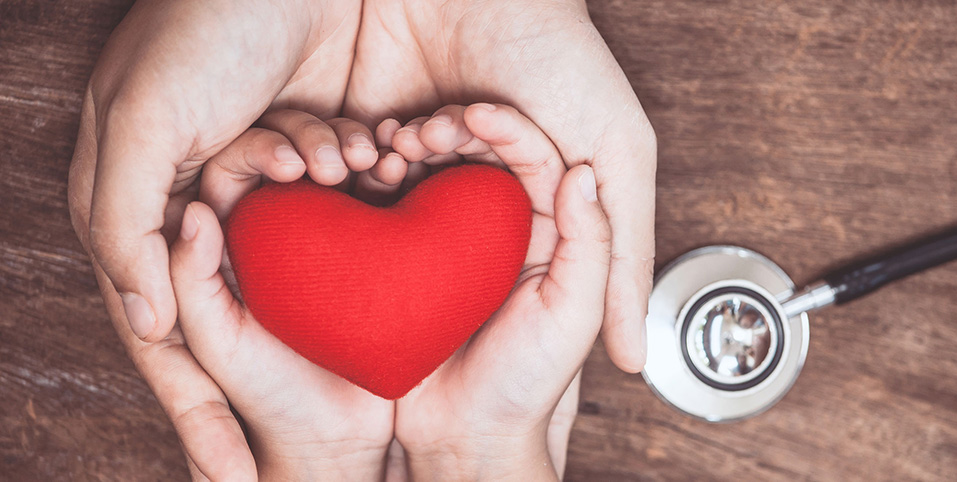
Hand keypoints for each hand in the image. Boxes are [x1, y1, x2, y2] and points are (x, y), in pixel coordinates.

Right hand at [68, 0, 360, 477]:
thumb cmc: (198, 28)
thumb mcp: (144, 122)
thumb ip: (127, 224)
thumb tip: (148, 324)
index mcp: (137, 205)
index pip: (168, 338)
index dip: (200, 412)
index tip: (234, 480)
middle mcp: (193, 201)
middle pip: (237, 310)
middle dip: (284, 327)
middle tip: (339, 407)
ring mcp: (252, 178)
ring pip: (291, 246)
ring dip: (327, 218)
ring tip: (346, 152)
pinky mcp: (305, 145)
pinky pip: (330, 193)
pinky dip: (347, 167)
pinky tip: (363, 145)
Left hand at [343, 0, 656, 372]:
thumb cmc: (563, 56)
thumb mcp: (618, 154)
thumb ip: (624, 255)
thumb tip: (635, 363)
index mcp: (538, 196)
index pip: (517, 265)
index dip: (501, 265)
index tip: (494, 264)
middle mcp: (480, 182)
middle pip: (453, 242)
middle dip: (443, 225)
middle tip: (443, 186)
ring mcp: (426, 154)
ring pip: (404, 210)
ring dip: (405, 187)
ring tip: (411, 149)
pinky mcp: (378, 127)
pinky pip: (361, 170)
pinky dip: (369, 159)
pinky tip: (383, 139)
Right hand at [378, 105, 611, 479]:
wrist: (462, 441)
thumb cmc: (525, 386)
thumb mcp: (571, 315)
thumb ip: (591, 246)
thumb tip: (583, 174)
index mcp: (548, 233)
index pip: (537, 161)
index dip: (510, 129)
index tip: (478, 111)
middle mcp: (500, 230)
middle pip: (483, 156)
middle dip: (455, 130)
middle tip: (427, 127)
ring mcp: (450, 241)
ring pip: (435, 171)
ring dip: (414, 147)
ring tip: (393, 146)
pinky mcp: (405, 257)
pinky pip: (394, 205)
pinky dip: (380, 180)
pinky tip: (365, 169)